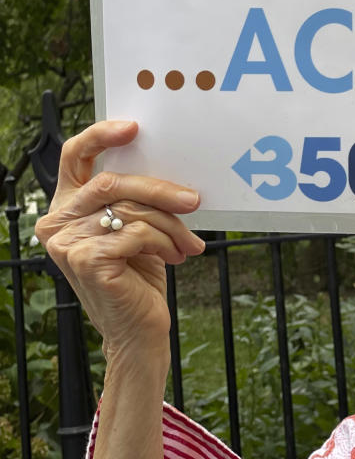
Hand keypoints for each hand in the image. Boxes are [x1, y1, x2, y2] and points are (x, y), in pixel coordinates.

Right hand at [35, 120, 204, 363]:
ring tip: (188, 243)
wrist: (140, 330)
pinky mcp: (85, 260)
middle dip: (160, 189)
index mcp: (65, 207)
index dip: (101, 135)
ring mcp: (66, 242)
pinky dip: (164, 242)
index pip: (73, 156)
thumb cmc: (139, 275)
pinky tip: (174, 257)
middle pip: (112, 182)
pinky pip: (137, 233)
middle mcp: (56, 222)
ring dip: (170, 224)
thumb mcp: (134, 228)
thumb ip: (133, 199)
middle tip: (194, 199)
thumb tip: (169, 169)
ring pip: (130, 208)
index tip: (134, 128)